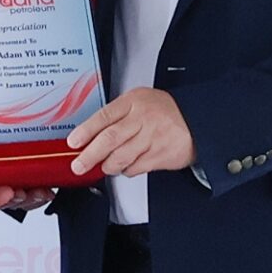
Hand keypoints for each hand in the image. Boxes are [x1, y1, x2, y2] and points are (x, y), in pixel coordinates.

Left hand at [66, 88, 195, 177]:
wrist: (198, 122)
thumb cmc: (165, 112)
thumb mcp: (140, 102)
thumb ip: (117, 115)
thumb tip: (90, 134)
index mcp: (133, 102)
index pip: (104, 116)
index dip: (86, 131)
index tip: (73, 142)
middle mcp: (142, 119)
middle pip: (110, 139)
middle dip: (90, 155)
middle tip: (78, 165)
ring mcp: (152, 138)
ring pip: (121, 157)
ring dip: (108, 165)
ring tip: (104, 166)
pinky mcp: (160, 155)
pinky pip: (136, 167)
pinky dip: (126, 170)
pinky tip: (126, 166)